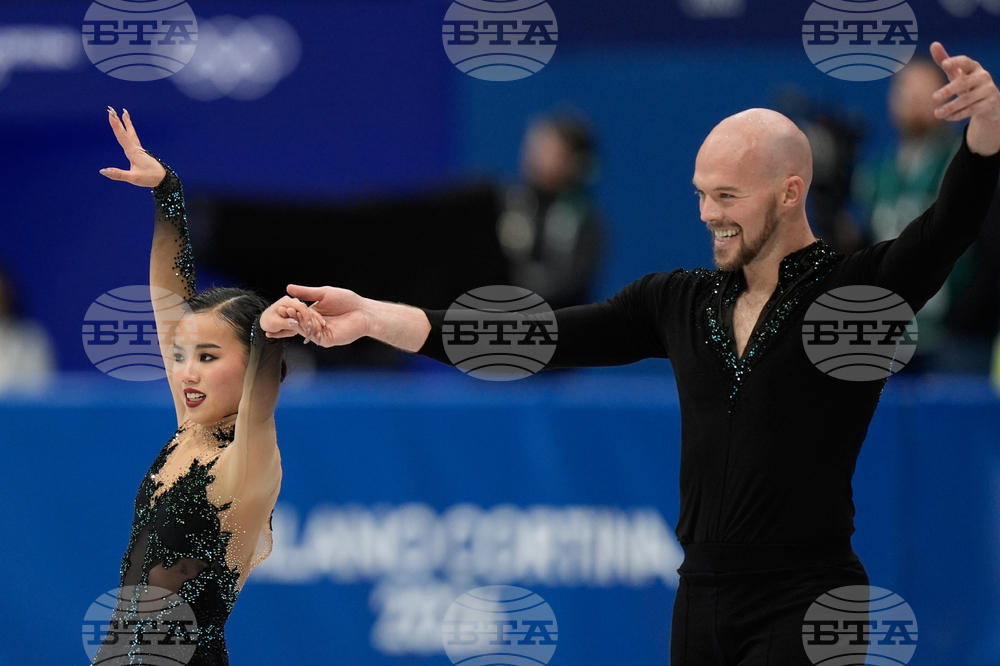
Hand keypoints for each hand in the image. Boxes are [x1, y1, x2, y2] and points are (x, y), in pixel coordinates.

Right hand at [99, 107, 167, 186]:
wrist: (163, 179)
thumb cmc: (150, 178)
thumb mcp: (133, 178)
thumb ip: (118, 174)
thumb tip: (103, 171)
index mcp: (133, 152)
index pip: (122, 136)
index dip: (116, 125)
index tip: (111, 115)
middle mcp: (136, 148)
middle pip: (126, 131)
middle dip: (118, 120)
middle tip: (111, 109)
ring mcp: (139, 150)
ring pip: (131, 133)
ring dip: (127, 123)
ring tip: (124, 113)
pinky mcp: (141, 152)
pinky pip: (134, 138)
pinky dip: (130, 131)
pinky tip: (129, 130)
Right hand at [273, 284, 369, 347]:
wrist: (364, 311)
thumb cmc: (348, 301)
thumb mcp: (324, 293)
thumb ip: (307, 293)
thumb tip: (289, 288)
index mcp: (314, 314)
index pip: (298, 314)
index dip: (289, 311)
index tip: (281, 306)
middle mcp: (316, 325)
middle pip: (299, 323)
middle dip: (291, 318)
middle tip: (284, 311)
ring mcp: (321, 333)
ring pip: (305, 330)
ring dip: (298, 323)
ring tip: (292, 314)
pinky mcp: (327, 340)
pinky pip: (314, 336)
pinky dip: (309, 330)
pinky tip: (304, 323)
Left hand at [931, 41, 999, 155]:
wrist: (989, 101)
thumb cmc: (967, 83)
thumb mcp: (957, 73)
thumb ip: (945, 61)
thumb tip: (933, 44)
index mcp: (973, 67)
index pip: (965, 62)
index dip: (956, 62)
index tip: (945, 63)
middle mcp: (983, 76)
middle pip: (964, 83)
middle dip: (948, 90)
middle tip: (934, 97)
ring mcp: (988, 90)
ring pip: (967, 99)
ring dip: (950, 107)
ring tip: (936, 113)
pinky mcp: (990, 103)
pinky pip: (972, 109)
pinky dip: (958, 114)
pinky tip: (947, 117)